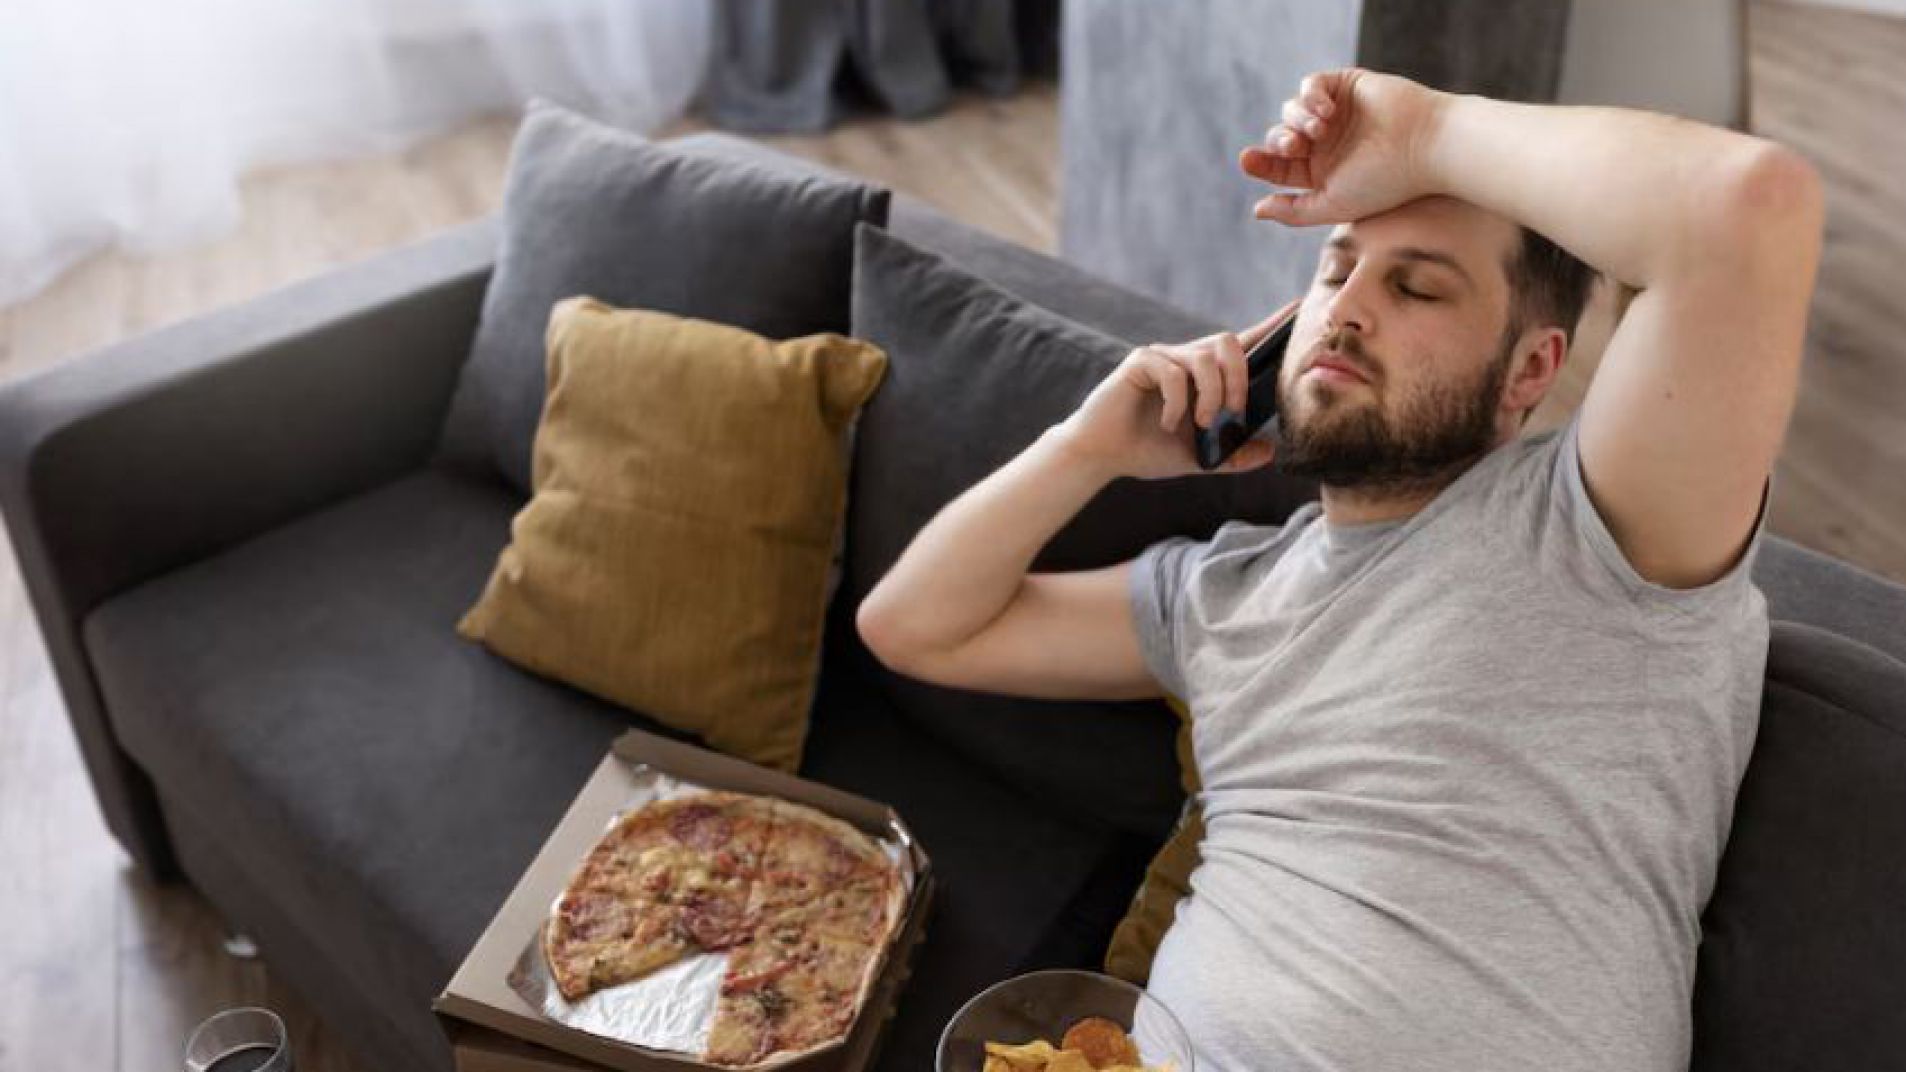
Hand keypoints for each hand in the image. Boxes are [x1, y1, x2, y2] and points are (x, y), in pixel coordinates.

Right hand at [1051, 300, 1299, 480]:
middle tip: (1233, 414)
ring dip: (1212, 395)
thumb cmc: (1147, 451)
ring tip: (1202, 424)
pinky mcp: (1140, 362)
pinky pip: (1173, 372)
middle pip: (1228, 342)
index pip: (1242, 345)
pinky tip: (1169, 423)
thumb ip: (1232, 455)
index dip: (1270, 326)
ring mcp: (1163, 357)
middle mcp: (1185, 359)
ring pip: (1204, 358)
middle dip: (1240, 379)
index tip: (1297, 308)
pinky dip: (1177, 402)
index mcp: (1203, 377)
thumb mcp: (1199, 459)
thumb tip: (1269, 451)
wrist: (1103, 456)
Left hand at [1239, 67, 1446, 226]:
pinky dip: (1310, 95)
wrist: (1425, 146)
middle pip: (1280, 137)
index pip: (1280, 167)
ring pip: (1291, 110)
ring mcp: (1336, 113)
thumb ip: (1294, 211)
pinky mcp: (1346, 85)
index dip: (1260, 162)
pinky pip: (1311, 85)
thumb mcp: (1333, 205)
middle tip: (1293, 146)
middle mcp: (1326, 143)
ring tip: (1319, 129)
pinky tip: (1326, 110)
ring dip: (1297, 119)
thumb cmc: (1384, 182)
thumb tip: (1257, 210)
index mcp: (1321, 172)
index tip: (1247, 160)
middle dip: (1278, 141)